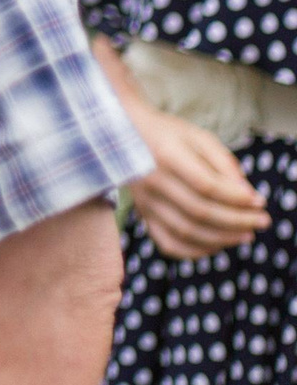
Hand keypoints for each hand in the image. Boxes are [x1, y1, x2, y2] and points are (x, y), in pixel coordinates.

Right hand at [125, 100, 270, 259]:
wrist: (123, 133)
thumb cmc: (167, 133)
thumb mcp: (197, 136)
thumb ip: (224, 162)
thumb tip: (247, 194)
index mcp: (166, 155)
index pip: (207, 185)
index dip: (237, 198)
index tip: (259, 201)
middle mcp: (152, 181)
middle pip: (200, 211)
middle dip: (238, 221)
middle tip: (261, 221)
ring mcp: (145, 201)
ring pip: (186, 231)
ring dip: (222, 238)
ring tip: (246, 235)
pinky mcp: (143, 214)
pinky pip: (168, 243)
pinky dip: (195, 251)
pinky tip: (216, 244)